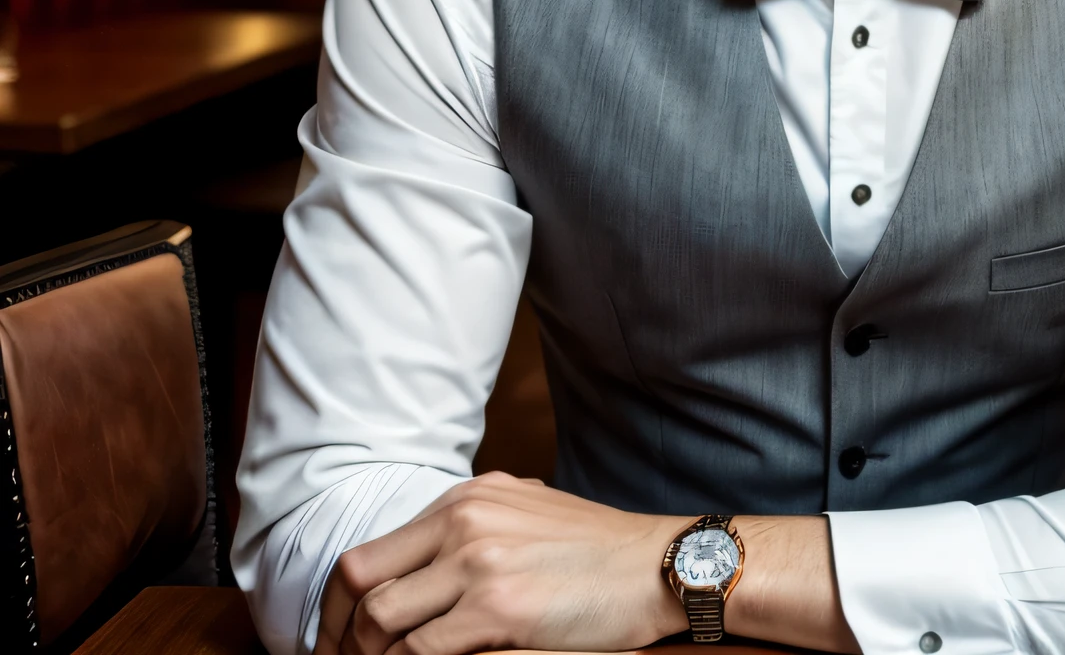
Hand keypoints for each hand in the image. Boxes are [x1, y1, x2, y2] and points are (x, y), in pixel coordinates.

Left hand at [315, 472, 688, 654]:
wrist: (656, 565)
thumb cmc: (596, 552)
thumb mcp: (525, 515)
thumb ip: (474, 530)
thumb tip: (424, 573)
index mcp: (466, 498)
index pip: (368, 553)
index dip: (336, 609)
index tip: (335, 644)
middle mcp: (464, 519)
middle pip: (358, 582)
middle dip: (337, 638)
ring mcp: (478, 562)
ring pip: (380, 621)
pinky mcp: (498, 607)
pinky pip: (420, 653)